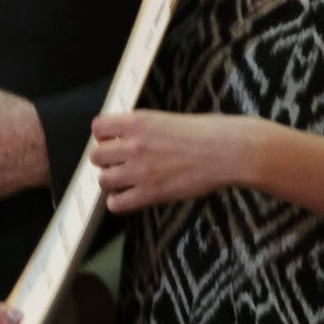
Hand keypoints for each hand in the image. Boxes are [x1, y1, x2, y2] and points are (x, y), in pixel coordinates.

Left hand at [90, 109, 242, 212]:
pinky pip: (116, 204)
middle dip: (106, 160)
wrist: (227, 150)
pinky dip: (120, 202)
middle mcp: (134, 144)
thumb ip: (143, 128)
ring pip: (103, 180)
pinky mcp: (150, 193)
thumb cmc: (205, 133)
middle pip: (96, 156)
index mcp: (138, 121)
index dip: (104, 136)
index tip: (114, 142)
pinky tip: (132, 197)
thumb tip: (126, 138)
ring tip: (127, 181)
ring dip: (112, 181)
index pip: (98, 127)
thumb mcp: (167, 119)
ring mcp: (140, 170)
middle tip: (121, 164)